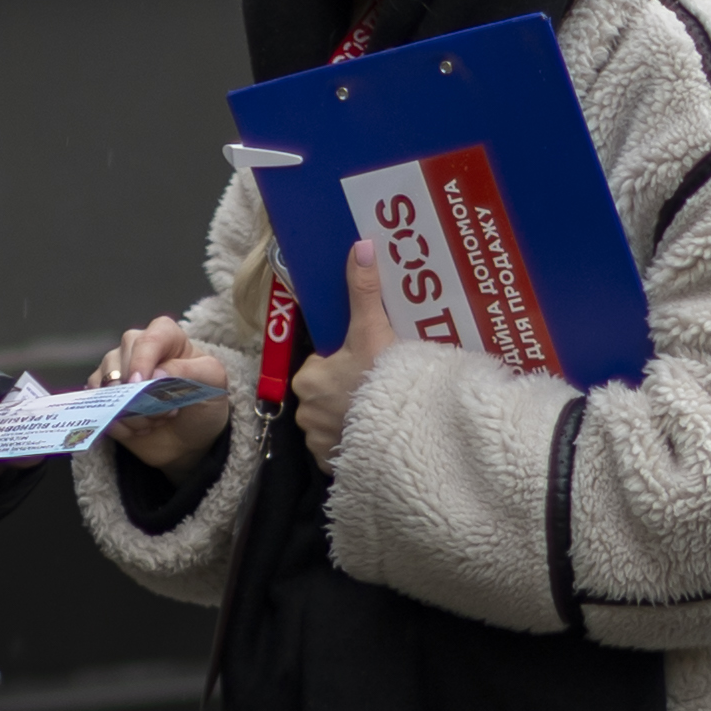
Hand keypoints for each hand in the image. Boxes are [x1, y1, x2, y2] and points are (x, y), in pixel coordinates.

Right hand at [97, 311, 235, 471]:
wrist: (189, 440)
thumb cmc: (204, 403)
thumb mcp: (213, 383)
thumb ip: (189, 371)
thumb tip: (155, 374)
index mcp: (166, 335)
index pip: (148, 339)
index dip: (141, 361)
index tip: (140, 385)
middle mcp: (136, 346)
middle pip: (120, 359)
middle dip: (139, 394)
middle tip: (162, 414)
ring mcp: (117, 368)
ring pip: (107, 382)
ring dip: (128, 410)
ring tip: (152, 423)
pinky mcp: (104, 393)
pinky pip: (97, 402)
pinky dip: (116, 421)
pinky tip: (136, 429)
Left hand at [291, 247, 397, 466]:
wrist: (406, 438)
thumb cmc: (385, 382)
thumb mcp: (374, 330)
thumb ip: (364, 290)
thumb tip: (360, 246)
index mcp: (307, 379)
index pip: (320, 365)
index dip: (343, 360)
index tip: (367, 362)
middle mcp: (305, 413)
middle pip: (326, 393)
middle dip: (347, 389)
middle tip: (379, 384)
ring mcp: (319, 442)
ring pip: (333, 421)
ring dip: (352, 416)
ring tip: (383, 409)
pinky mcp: (335, 465)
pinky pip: (343, 448)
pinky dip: (357, 441)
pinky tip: (379, 433)